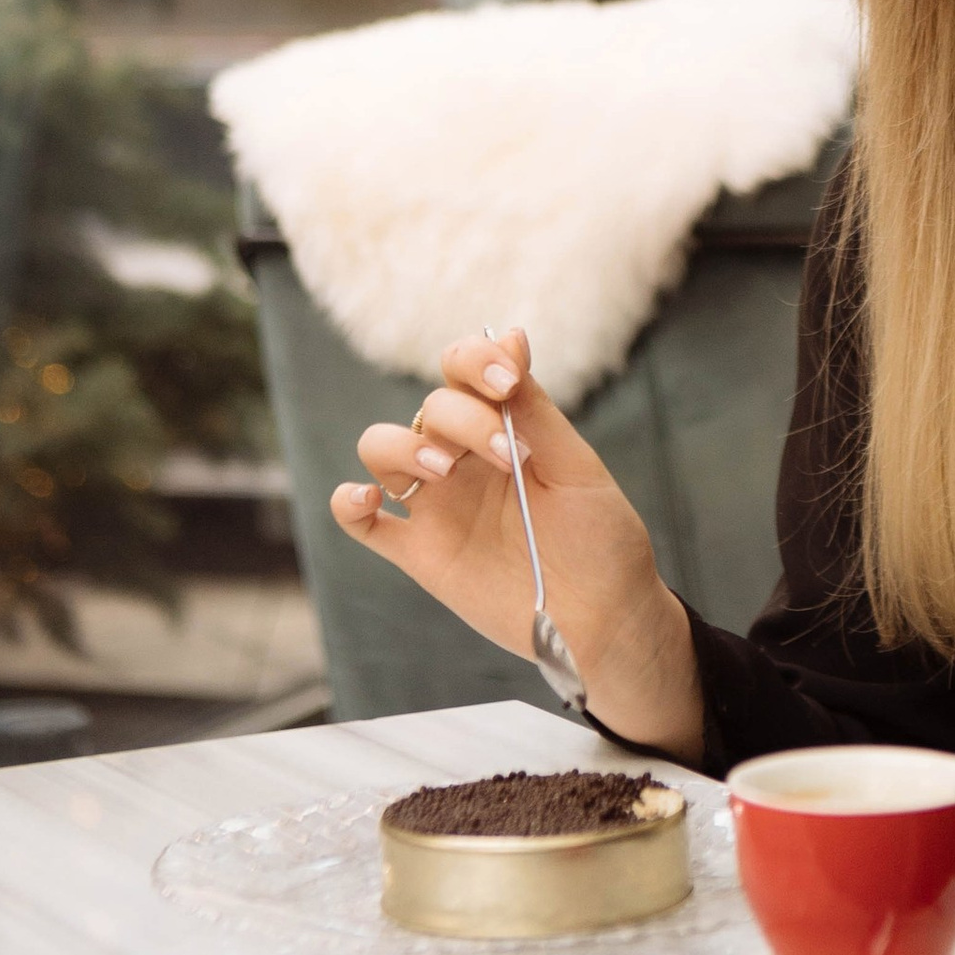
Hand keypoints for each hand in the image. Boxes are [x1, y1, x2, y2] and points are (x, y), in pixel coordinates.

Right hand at [331, 330, 705, 762]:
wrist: (606, 619)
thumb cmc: (601, 538)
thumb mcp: (576, 467)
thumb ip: (535, 410)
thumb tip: (510, 335)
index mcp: (501, 428)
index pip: (462, 371)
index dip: (474, 362)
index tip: (507, 382)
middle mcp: (462, 459)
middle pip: (429, 410)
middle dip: (462, 419)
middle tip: (505, 455)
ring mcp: (438, 505)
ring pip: (381, 451)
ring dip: (403, 448)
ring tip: (443, 472)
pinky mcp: (421, 554)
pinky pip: (364, 523)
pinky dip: (348, 503)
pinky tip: (364, 498)